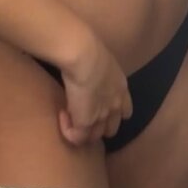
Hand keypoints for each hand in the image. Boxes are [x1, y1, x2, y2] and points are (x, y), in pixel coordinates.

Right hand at [58, 30, 132, 146]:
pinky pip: (77, 138)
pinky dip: (68, 131)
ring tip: (70, 118)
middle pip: (111, 128)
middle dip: (99, 127)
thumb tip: (89, 67)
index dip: (114, 114)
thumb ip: (100, 69)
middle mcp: (115, 105)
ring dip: (83, 130)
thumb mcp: (101, 59)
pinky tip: (62, 116)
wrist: (85, 57)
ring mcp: (101, 116)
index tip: (101, 108)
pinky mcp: (86, 123)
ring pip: (95, 136)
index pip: (125, 111)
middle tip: (84, 116)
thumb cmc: (91, 49)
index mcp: (121, 88)